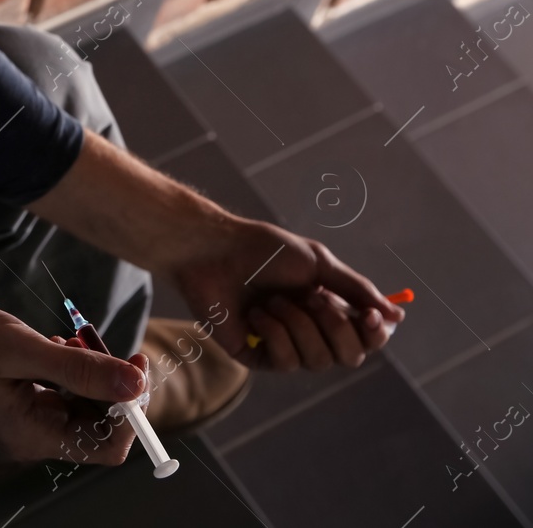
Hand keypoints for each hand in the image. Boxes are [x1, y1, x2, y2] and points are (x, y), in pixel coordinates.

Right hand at [0, 297, 148, 466]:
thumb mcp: (19, 348)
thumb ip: (79, 369)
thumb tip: (135, 386)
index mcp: (30, 434)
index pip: (107, 446)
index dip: (130, 409)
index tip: (133, 364)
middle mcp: (29, 436)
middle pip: (96, 426)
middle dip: (108, 385)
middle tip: (99, 341)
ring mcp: (20, 420)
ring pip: (78, 407)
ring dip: (85, 373)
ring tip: (68, 339)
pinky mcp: (13, 401)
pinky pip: (56, 395)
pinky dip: (64, 369)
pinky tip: (52, 344)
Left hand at [171, 217, 405, 370]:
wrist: (214, 252)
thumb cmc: (263, 250)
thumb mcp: (318, 263)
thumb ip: (358, 290)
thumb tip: (398, 317)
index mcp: (329, 307)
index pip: (368, 337)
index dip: (376, 334)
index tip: (370, 318)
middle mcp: (311, 330)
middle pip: (351, 356)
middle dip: (335, 326)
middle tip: (311, 297)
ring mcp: (285, 345)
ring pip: (319, 360)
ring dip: (299, 325)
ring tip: (273, 299)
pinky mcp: (257, 356)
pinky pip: (287, 362)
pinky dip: (274, 333)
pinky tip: (254, 313)